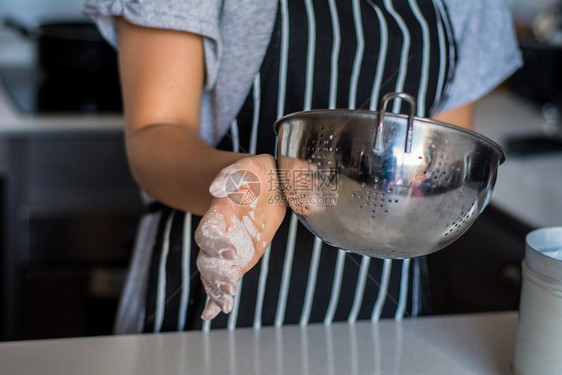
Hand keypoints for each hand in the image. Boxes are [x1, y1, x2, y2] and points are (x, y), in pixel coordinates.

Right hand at [195, 154, 285, 319]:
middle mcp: (221, 233)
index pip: (208, 231)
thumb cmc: (256, 173)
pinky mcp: (240, 258)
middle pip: (207, 258)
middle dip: (215, 275)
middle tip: (230, 288)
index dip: (215, 244)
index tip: (231, 255)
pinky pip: (225, 279)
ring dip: (217, 289)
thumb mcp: (249, 166)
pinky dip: (216, 297)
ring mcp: (229, 248)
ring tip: (226, 305)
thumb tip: (216, 189)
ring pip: (214, 272)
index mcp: (220, 212)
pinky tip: (212, 313)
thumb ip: (233, 174)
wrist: (264, 184)